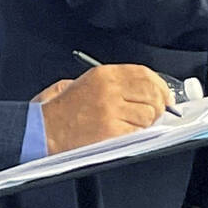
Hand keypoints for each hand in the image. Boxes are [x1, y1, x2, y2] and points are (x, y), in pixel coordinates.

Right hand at [40, 64, 171, 153]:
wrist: (42, 131)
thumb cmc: (59, 111)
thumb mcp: (82, 83)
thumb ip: (110, 83)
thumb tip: (142, 90)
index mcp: (103, 75)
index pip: (144, 74)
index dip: (160, 85)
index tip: (164, 95)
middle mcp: (109, 90)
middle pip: (152, 93)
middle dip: (158, 105)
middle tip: (155, 113)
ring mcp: (111, 111)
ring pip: (148, 115)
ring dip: (146, 122)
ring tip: (132, 124)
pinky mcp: (111, 132)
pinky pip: (138, 132)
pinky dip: (136, 134)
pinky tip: (124, 133)